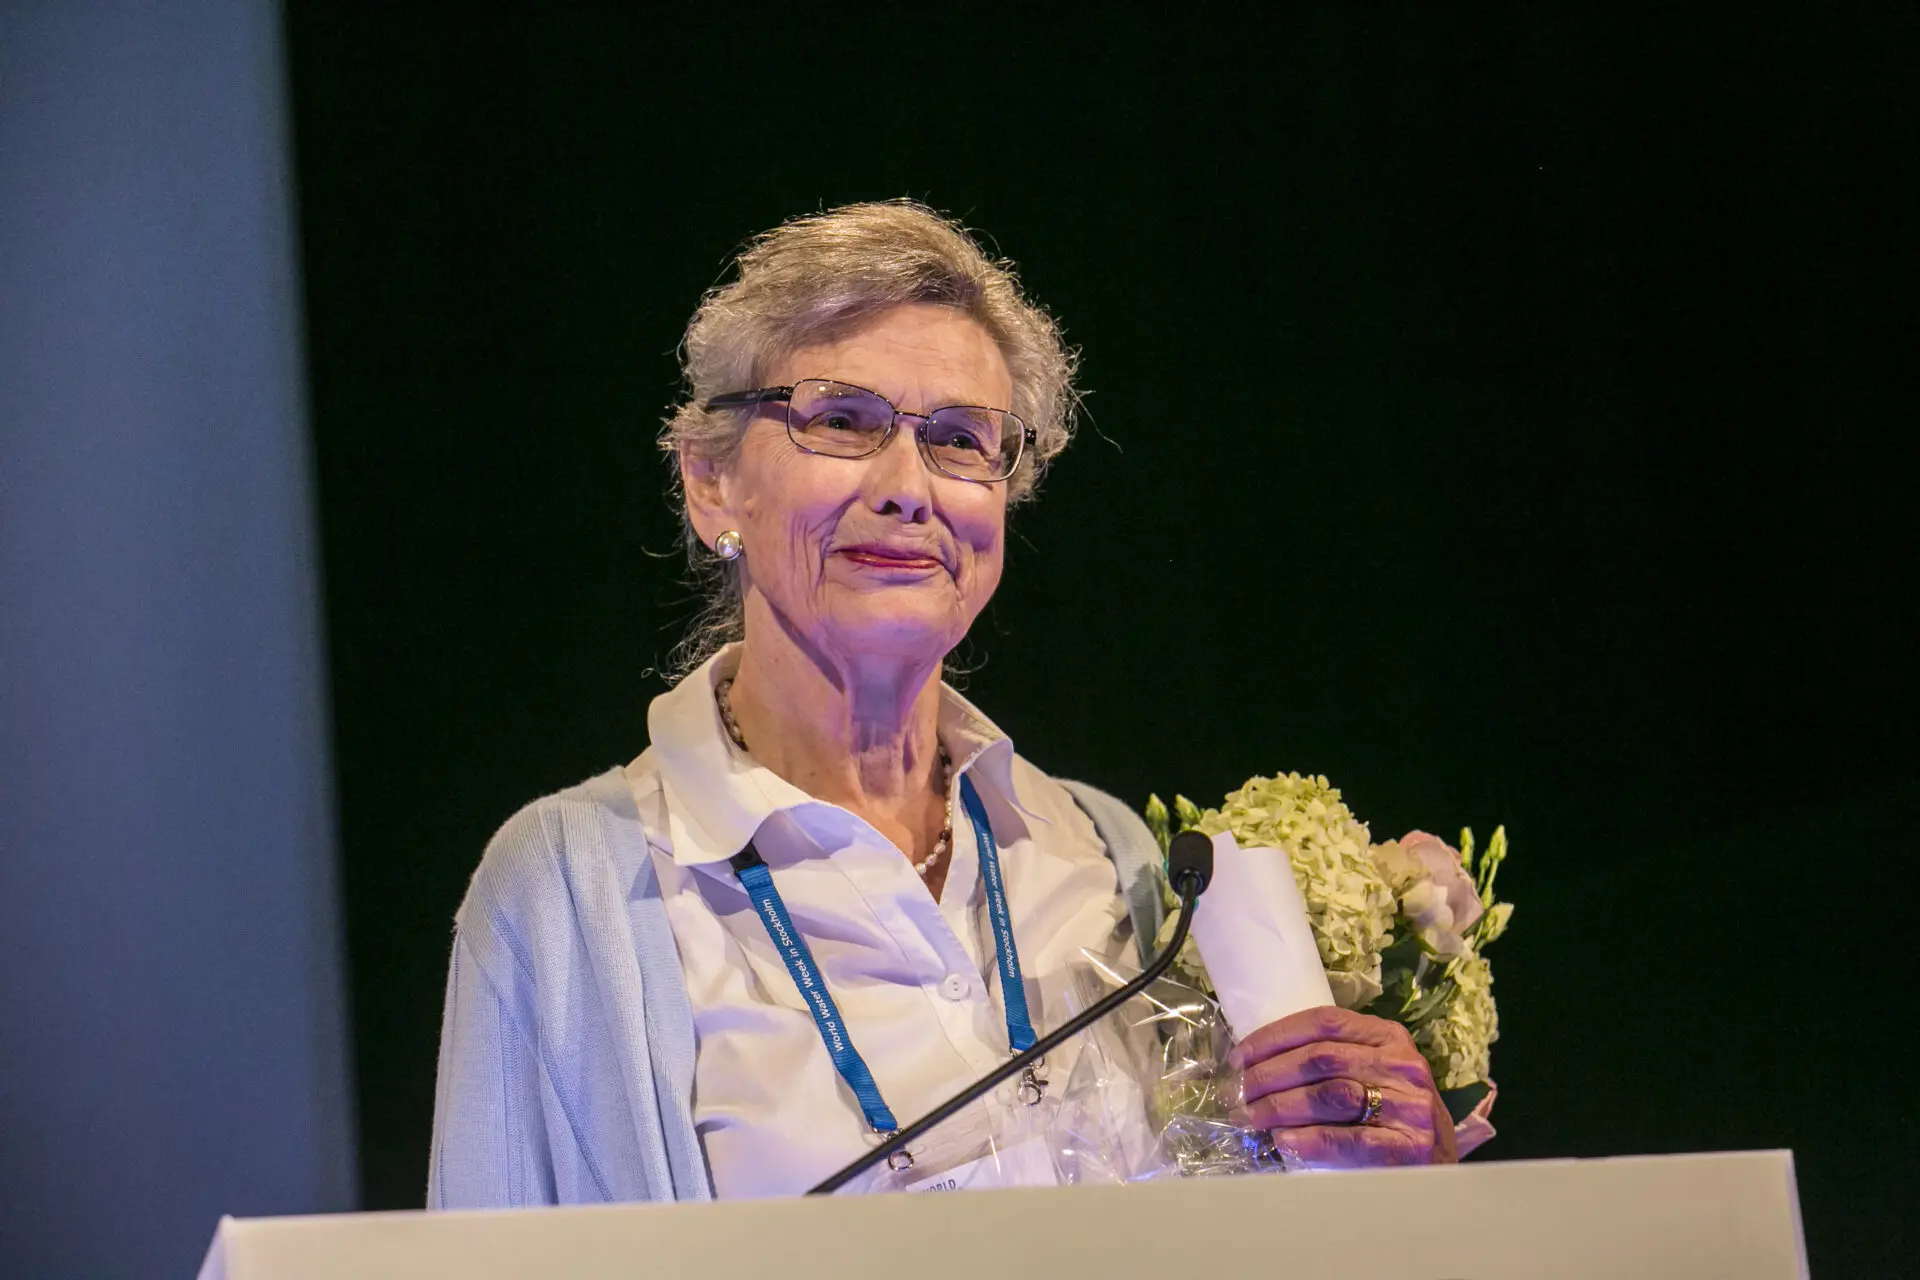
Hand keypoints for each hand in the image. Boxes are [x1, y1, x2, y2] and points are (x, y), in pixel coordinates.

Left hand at [1229, 1005, 1457, 1167]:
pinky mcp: (1409, 1148)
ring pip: (1330, 1095)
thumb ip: (1332, 1061)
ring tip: (1251, 1118)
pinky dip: (1310, 1140)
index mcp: (1389, 1037)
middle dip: (1269, 1074)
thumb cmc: (1394, 1117)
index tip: (1240, 1057)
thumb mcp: (1374, 1074)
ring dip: (1280, 1106)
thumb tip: (1257, 1063)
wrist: (1442, 1172)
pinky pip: (1349, 1139)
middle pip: (1320, 1058)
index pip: (1323, 1022)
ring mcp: (1409, 1106)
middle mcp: (1402, 1065)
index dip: (1274, 1037)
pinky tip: (1284, 1142)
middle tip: (1237, 1094)